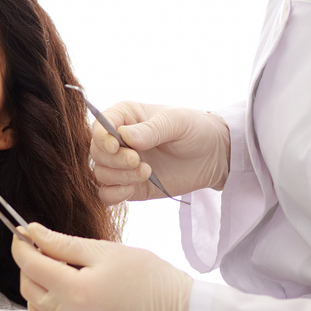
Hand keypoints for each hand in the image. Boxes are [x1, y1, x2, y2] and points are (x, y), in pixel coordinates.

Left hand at [12, 224, 192, 310]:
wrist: (173, 308)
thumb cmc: (145, 275)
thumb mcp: (103, 250)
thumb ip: (62, 243)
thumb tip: (31, 232)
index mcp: (74, 289)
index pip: (30, 263)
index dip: (20, 244)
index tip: (21, 232)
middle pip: (28, 286)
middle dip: (29, 263)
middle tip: (46, 249)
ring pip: (34, 309)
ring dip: (34, 288)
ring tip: (55, 273)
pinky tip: (45, 305)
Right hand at [90, 102, 229, 204]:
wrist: (213, 155)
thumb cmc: (195, 129)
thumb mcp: (177, 122)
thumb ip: (151, 129)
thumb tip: (125, 137)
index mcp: (124, 116)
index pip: (99, 126)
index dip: (102, 137)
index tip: (116, 146)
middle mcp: (118, 140)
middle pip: (97, 152)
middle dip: (114, 160)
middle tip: (138, 161)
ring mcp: (121, 164)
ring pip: (101, 173)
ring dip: (119, 177)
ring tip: (147, 172)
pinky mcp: (129, 185)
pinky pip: (107, 194)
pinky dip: (114, 194)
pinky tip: (131, 189)